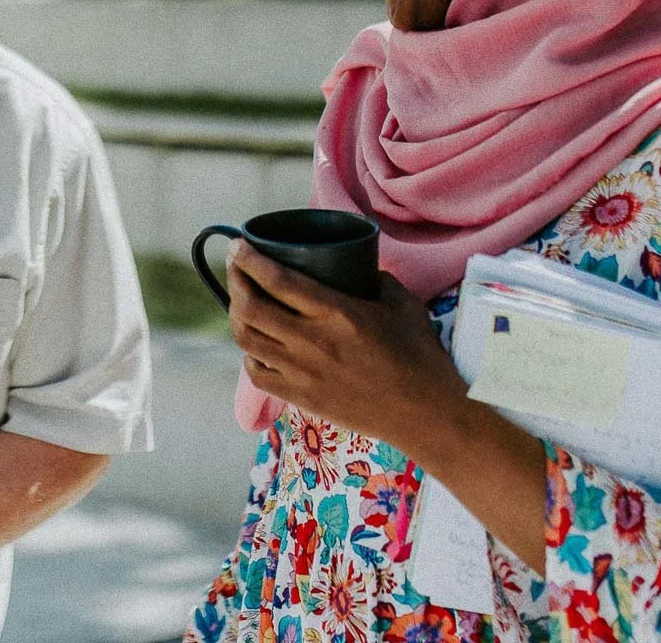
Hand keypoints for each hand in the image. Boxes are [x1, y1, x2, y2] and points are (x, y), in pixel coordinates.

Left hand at [227, 242, 468, 454]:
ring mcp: (303, 373)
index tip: (239, 245)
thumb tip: (357, 268)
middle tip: (236, 268)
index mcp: (337, 313)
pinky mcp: (302, 398)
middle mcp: (312, 341)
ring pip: (247, 340)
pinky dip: (248, 354)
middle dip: (235, 282)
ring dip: (236, 315)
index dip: (249, 260)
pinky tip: (255, 344)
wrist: (425, 414)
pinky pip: (257, 374)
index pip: (278, 280)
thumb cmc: (419, 357)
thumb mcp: (403, 304)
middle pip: (251, 308)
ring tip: (240, 302)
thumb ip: (377, 280)